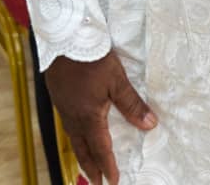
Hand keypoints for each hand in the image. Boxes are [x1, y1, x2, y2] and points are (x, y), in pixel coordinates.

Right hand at [46, 52, 156, 184]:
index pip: (101, 148)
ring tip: (88, 163)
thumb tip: (150, 125)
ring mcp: (64, 108)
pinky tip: (78, 131)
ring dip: (82, 153)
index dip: (108, 166)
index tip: (114, 180)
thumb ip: (132, 104)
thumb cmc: (92, 59)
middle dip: (91, 167)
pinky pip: (67, 125)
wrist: (65, 39)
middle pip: (83, 149)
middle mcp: (74, 117)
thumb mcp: (117, 80)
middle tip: (97, 181)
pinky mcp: (59, 97)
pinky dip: (75, 136)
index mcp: (89, 117)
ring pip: (73, 138)